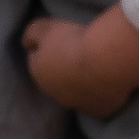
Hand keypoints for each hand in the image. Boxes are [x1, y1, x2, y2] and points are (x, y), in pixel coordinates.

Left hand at [21, 0, 138, 117]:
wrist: (105, 60)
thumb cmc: (73, 41)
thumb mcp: (44, 27)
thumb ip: (31, 34)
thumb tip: (28, 44)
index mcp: (40, 75)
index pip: (37, 61)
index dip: (47, 48)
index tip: (60, 39)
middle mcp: (56, 95)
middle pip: (58, 79)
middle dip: (65, 68)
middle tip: (80, 51)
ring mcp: (79, 106)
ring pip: (78, 93)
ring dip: (83, 82)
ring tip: (97, 64)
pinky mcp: (100, 111)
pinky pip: (99, 101)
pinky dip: (102, 92)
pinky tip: (110, 78)